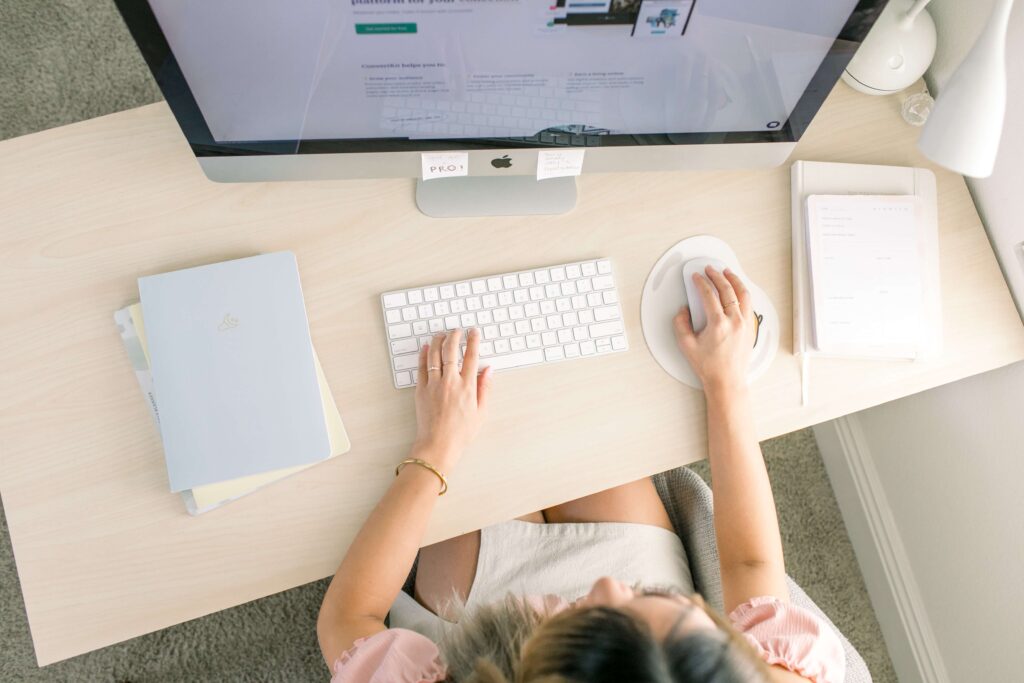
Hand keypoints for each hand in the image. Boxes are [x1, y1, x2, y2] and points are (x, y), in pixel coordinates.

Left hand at [413, 328, 493, 470]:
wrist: (438, 445)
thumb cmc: (460, 433)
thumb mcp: (481, 412)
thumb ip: (485, 388)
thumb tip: (489, 370)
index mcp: (467, 387)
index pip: (472, 357)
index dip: (473, 341)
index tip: (474, 332)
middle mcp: (450, 382)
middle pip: (452, 351)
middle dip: (455, 336)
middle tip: (457, 330)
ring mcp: (434, 384)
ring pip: (435, 355)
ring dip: (438, 341)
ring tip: (442, 334)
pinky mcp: (421, 390)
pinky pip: (421, 367)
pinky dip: (424, 355)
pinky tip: (426, 347)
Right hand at [674, 266, 755, 393]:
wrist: (727, 381)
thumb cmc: (710, 367)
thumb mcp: (686, 346)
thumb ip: (680, 324)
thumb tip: (683, 311)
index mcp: (719, 324)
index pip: (709, 295)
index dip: (701, 282)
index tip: (696, 277)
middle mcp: (735, 322)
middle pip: (727, 290)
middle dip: (717, 276)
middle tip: (710, 270)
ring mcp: (746, 324)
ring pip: (743, 294)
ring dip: (734, 281)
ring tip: (728, 273)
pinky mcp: (750, 329)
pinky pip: (748, 304)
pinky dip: (742, 293)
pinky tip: (738, 291)